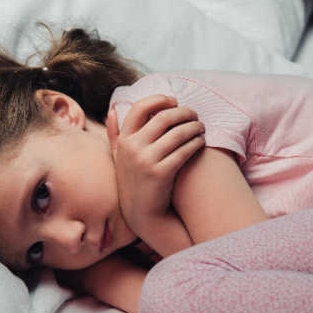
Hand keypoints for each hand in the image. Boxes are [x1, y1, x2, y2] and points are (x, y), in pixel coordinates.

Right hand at [106, 95, 204, 240]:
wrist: (141, 213)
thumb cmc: (133, 181)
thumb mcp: (118, 157)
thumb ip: (114, 133)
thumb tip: (112, 110)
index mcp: (124, 140)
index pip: (140, 107)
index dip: (159, 100)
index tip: (175, 101)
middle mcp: (133, 148)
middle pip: (163, 117)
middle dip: (184, 112)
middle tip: (194, 114)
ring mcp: (146, 161)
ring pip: (177, 133)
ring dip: (194, 127)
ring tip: (201, 127)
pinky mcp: (161, 173)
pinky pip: (184, 150)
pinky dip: (196, 142)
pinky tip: (200, 142)